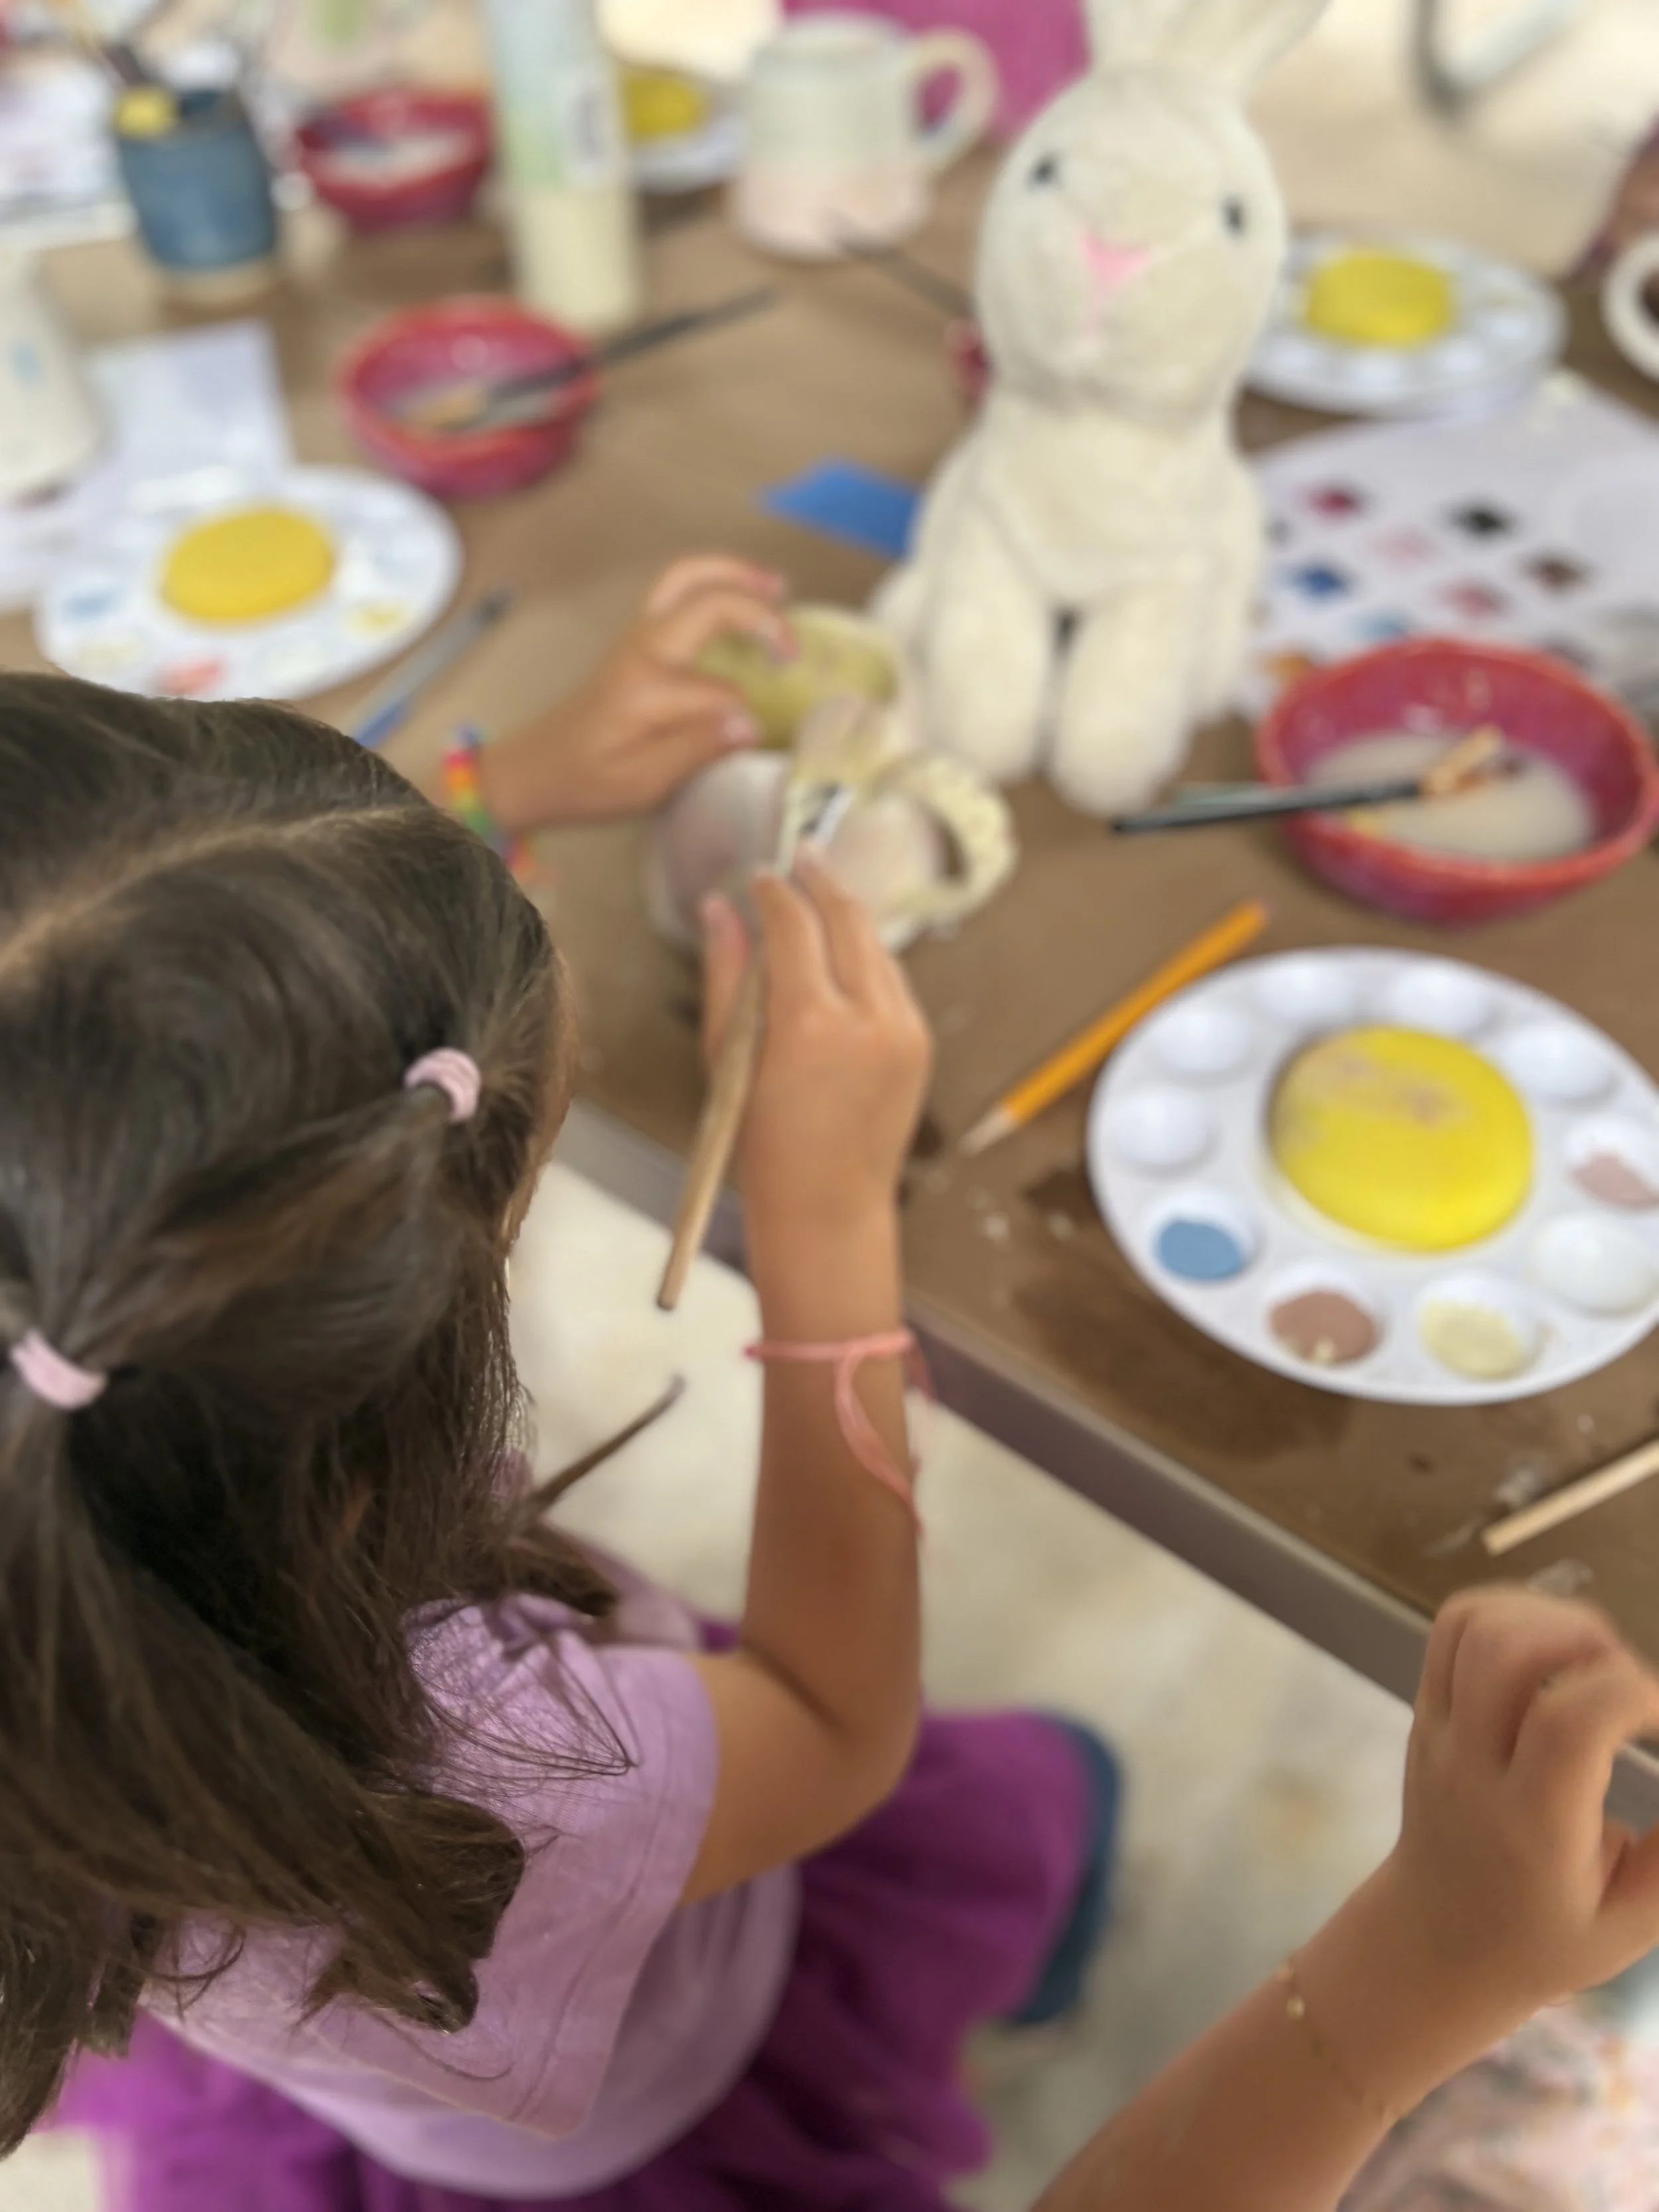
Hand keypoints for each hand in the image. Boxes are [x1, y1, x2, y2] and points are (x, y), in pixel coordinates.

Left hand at [480, 556, 792, 831]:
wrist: (536, 769)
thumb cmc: (587, 783)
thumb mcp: (644, 784)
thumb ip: (697, 750)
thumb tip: (751, 723)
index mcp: (646, 687)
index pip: (720, 692)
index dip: (746, 716)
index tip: (755, 741)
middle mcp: (642, 648)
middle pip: (706, 598)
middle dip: (758, 611)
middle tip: (794, 639)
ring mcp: (637, 637)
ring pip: (686, 577)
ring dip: (734, 574)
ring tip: (776, 588)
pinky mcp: (636, 639)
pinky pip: (678, 591)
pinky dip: (715, 583)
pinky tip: (742, 598)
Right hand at [702, 853, 931, 1260]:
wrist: (827, 1207)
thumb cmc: (761, 1141)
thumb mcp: (727, 1057)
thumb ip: (726, 974)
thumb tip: (719, 906)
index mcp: (808, 1023)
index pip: (794, 924)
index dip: (775, 890)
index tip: (760, 873)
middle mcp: (866, 1019)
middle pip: (849, 918)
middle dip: (823, 879)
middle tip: (804, 850)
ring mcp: (902, 1031)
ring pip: (877, 947)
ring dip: (848, 917)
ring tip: (821, 896)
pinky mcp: (919, 1045)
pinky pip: (893, 982)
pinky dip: (868, 960)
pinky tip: (844, 956)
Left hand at [1390, 1588, 1658, 2021]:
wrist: (1433, 1943)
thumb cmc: (1544, 1938)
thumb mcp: (1629, 1920)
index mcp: (1529, 1826)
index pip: (1570, 1723)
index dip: (1635, 1692)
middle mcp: (1471, 1767)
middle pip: (1506, 1651)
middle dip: (1588, 1636)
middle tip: (1628, 1679)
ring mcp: (1435, 1731)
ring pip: (1473, 1626)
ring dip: (1547, 1616)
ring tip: (1594, 1657)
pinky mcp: (1422, 1710)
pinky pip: (1451, 1628)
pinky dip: (1509, 1611)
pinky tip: (1553, 1645)